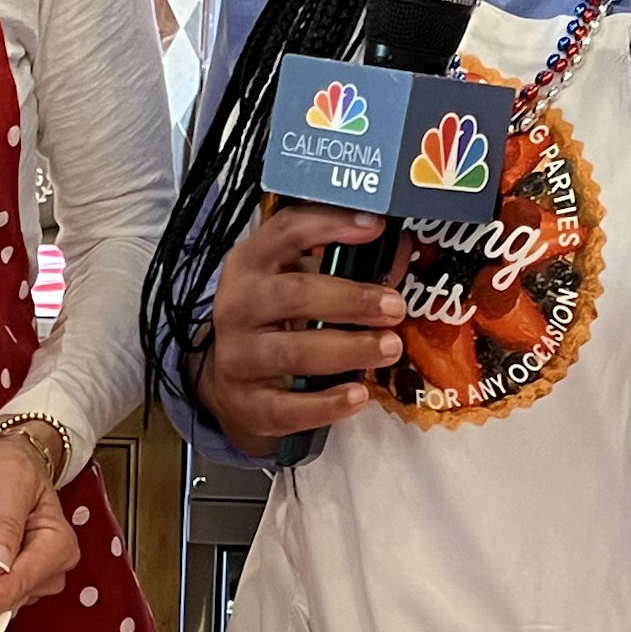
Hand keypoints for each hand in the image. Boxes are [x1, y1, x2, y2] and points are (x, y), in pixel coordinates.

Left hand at [0, 426, 75, 631]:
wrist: (18, 459)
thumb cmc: (15, 465)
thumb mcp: (8, 482)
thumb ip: (5, 523)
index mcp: (57, 544)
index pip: (18, 582)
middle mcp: (54, 566)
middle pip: (12, 597)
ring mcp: (39, 575)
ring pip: (5, 600)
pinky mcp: (22, 577)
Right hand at [194, 202, 409, 457]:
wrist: (232, 387)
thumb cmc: (274, 324)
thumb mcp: (296, 285)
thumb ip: (343, 268)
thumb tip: (399, 249)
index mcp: (250, 265)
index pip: (285, 232)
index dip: (330, 224)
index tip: (376, 226)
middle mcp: (237, 307)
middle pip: (293, 295)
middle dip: (351, 300)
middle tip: (394, 308)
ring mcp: (238, 358)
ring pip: (295, 352)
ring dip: (350, 349)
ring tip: (390, 348)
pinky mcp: (248, 404)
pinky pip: (289, 407)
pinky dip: (328, 403)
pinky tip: (358, 395)